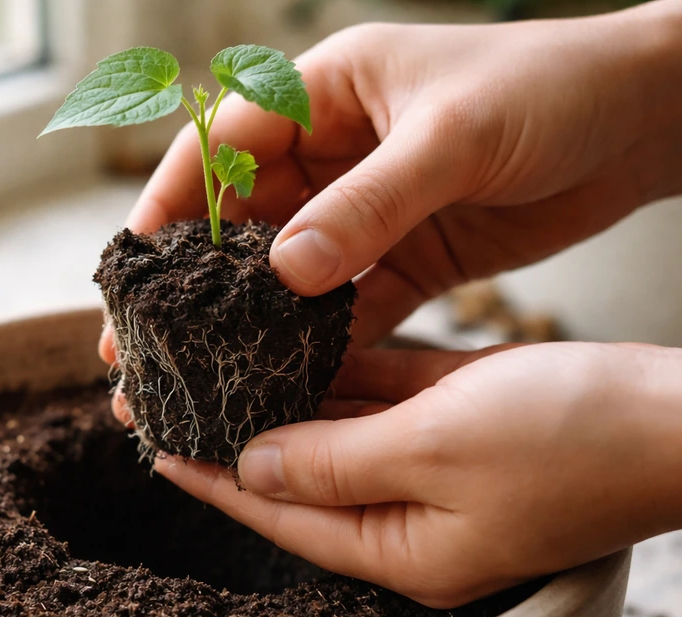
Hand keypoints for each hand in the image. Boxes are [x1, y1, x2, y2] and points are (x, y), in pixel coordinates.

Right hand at [108, 0, 681, 351]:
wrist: (646, 118)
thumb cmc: (553, 88)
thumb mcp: (453, 137)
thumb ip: (368, 205)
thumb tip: (286, 273)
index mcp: (327, 92)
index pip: (222, 147)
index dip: (172, 207)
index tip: (134, 269)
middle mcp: (336, 150)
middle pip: (244, 222)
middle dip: (199, 283)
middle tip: (152, 344)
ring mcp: (369, 208)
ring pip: (291, 270)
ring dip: (253, 320)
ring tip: (208, 372)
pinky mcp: (408, 254)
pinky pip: (351, 302)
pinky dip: (323, 339)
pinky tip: (291, 379)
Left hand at [154, 342, 681, 606]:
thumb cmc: (574, 438)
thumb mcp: (436, 448)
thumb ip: (334, 461)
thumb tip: (251, 468)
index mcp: (401, 549)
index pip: (279, 513)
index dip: (211, 479)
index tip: (152, 446)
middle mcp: (412, 520)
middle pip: (299, 477)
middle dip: (237, 435)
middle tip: (173, 396)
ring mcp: (438, 473)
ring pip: (338, 434)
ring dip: (283, 400)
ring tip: (217, 365)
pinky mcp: (462, 427)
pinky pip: (383, 404)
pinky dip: (342, 378)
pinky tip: (297, 346)